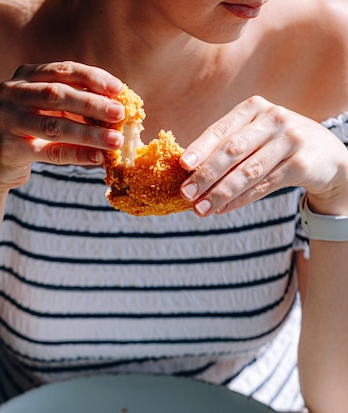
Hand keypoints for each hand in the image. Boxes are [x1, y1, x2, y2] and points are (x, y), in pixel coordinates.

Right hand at [0, 61, 124, 190]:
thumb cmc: (32, 132)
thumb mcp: (50, 112)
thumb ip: (75, 107)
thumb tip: (117, 112)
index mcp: (25, 76)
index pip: (63, 70)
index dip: (92, 78)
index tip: (118, 88)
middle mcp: (12, 93)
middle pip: (57, 95)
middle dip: (92, 104)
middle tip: (119, 113)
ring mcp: (7, 120)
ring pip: (55, 126)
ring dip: (89, 134)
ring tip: (115, 141)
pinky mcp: (9, 148)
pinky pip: (49, 151)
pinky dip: (76, 155)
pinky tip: (97, 158)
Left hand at [180, 96, 347, 216]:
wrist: (326, 155)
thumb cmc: (276, 145)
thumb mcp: (255, 137)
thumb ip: (226, 149)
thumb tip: (188, 174)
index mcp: (254, 108)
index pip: (222, 129)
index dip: (201, 147)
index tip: (182, 165)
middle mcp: (273, 118)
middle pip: (233, 150)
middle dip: (206, 174)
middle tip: (186, 193)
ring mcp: (290, 139)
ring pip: (248, 171)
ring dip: (220, 193)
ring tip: (201, 209)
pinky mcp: (301, 163)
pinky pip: (264, 185)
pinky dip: (241, 200)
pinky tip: (223, 209)